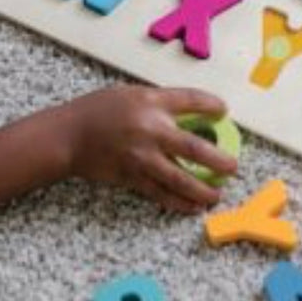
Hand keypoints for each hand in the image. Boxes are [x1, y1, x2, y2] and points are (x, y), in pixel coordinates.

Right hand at [66, 85, 235, 213]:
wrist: (69, 135)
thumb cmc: (98, 110)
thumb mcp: (130, 94)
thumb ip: (159, 103)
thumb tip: (189, 114)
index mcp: (150, 102)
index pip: (191, 100)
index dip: (212, 105)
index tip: (223, 110)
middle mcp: (149, 129)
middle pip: (194, 147)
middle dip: (219, 159)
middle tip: (232, 167)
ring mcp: (142, 157)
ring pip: (181, 178)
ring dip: (203, 189)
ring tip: (216, 194)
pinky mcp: (132, 177)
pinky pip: (161, 193)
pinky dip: (179, 202)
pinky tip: (193, 206)